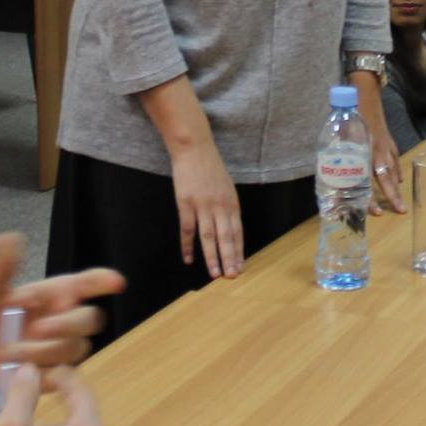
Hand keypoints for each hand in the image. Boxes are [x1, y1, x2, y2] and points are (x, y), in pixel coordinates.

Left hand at [0, 232, 125, 366]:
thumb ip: (2, 268)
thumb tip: (5, 237)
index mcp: (59, 293)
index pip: (90, 283)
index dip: (104, 281)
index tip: (116, 282)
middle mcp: (70, 319)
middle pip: (92, 319)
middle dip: (67, 323)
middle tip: (37, 329)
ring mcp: (69, 348)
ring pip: (74, 348)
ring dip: (40, 350)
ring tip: (7, 353)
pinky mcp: (62, 374)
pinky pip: (63, 375)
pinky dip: (40, 372)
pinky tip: (21, 370)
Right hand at [171, 141, 242, 277]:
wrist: (194, 149)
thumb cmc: (210, 168)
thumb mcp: (226, 187)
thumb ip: (228, 207)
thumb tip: (230, 229)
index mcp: (231, 203)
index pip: (237, 232)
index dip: (238, 251)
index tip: (240, 267)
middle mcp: (219, 206)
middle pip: (225, 237)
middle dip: (229, 258)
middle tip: (231, 276)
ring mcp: (202, 205)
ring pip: (208, 236)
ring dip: (212, 256)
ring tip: (214, 274)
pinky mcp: (185, 203)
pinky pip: (187, 228)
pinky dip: (187, 245)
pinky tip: (188, 258)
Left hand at [346, 76, 403, 213]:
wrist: (365, 92)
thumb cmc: (350, 112)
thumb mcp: (339, 133)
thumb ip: (335, 153)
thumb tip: (328, 174)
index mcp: (367, 153)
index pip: (371, 182)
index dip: (373, 198)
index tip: (377, 212)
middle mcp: (379, 152)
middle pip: (388, 179)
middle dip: (394, 196)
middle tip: (401, 211)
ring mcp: (386, 145)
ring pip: (393, 169)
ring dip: (396, 185)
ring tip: (399, 200)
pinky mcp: (388, 138)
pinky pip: (395, 158)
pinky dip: (397, 169)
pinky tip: (399, 176)